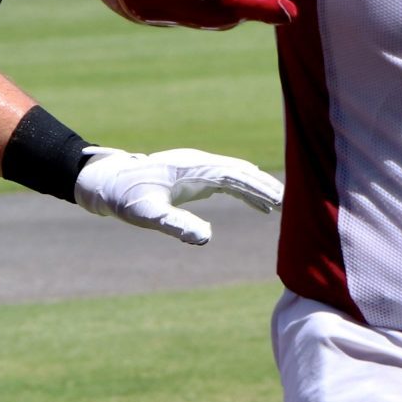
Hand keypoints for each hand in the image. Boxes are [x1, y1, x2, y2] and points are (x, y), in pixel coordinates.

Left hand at [75, 146, 281, 245]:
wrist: (108, 182)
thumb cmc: (127, 197)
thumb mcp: (148, 215)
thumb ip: (176, 224)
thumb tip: (206, 238)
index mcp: (193, 168)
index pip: (235, 175)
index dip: (258, 188)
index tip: (280, 201)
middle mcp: (199, 163)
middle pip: (241, 171)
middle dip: (266, 186)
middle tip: (293, 204)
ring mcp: (198, 168)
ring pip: (238, 175)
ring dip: (259, 189)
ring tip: (283, 207)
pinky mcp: (195, 176)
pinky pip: (228, 181)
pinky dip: (246, 192)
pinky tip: (260, 207)